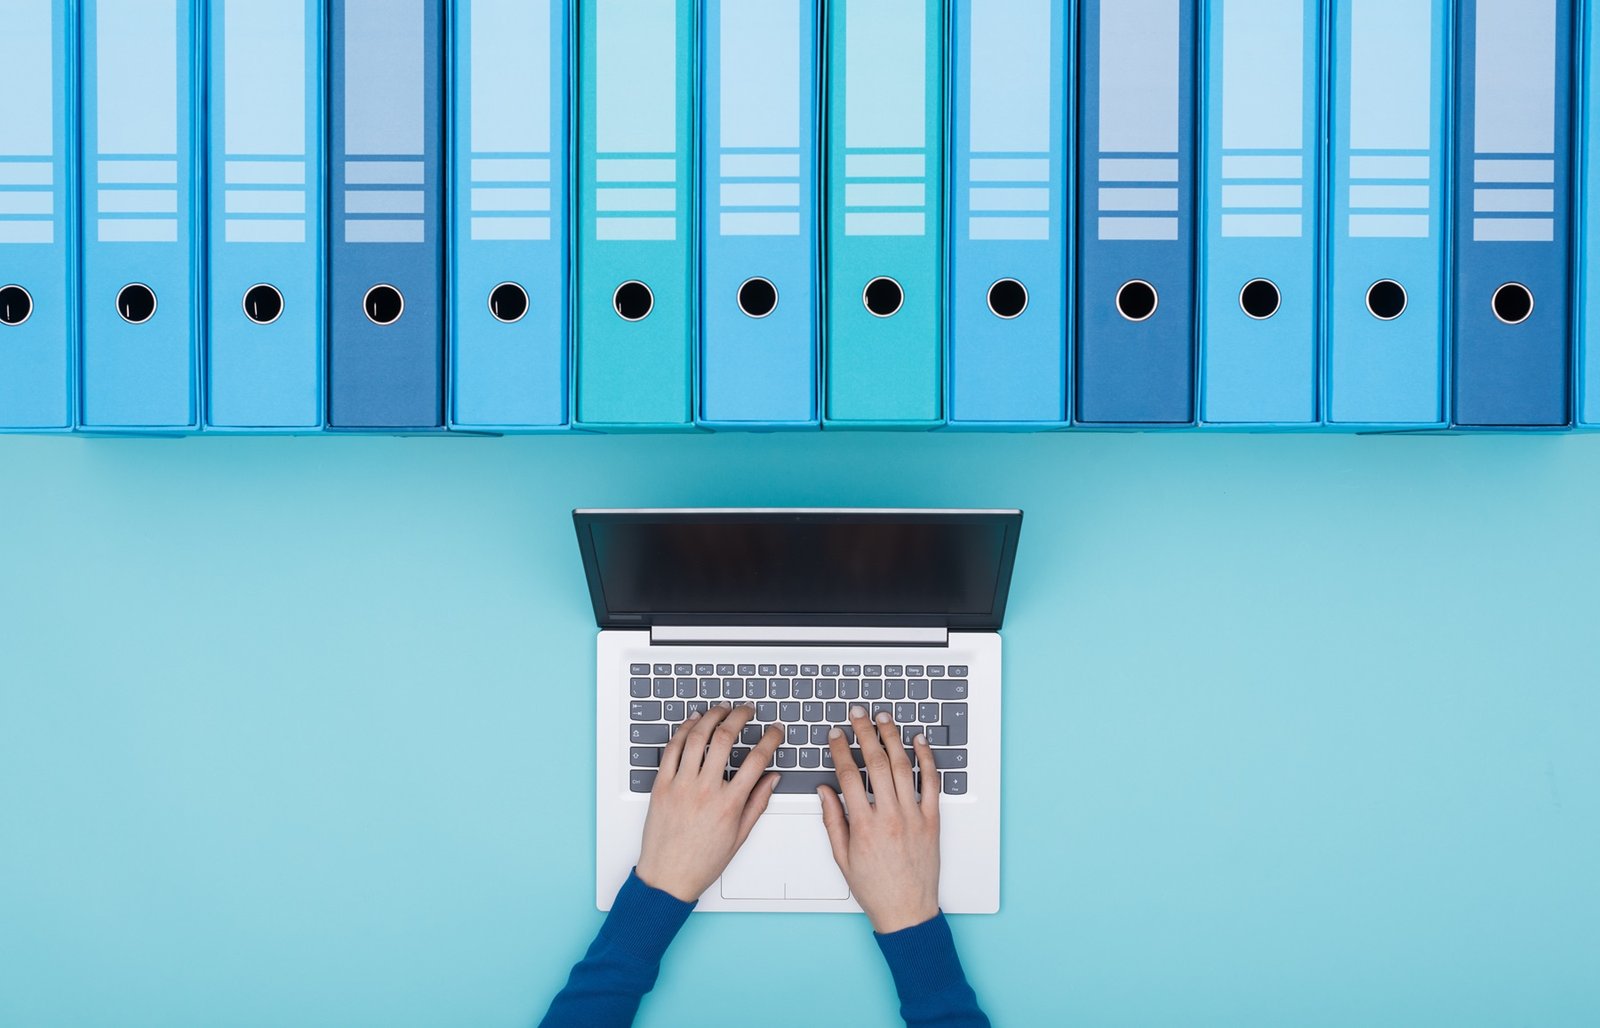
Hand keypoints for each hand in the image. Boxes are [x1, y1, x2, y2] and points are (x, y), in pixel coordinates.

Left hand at [635, 702, 782, 902]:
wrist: (667, 877)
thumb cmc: (702, 861)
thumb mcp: (739, 836)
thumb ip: (757, 803)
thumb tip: (772, 778)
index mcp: (729, 804)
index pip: (756, 760)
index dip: (770, 739)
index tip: (775, 730)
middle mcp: (704, 790)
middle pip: (725, 739)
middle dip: (740, 717)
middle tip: (747, 710)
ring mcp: (680, 785)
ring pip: (697, 737)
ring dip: (712, 716)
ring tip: (722, 710)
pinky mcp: (661, 785)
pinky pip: (672, 749)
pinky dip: (683, 730)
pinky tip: (693, 722)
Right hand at [817, 706, 941, 933]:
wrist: (907, 911)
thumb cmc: (875, 888)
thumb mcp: (842, 857)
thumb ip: (833, 820)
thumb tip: (824, 790)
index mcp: (864, 825)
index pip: (849, 775)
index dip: (840, 750)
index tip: (835, 734)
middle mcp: (890, 816)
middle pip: (877, 763)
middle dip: (865, 733)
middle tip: (858, 713)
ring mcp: (914, 816)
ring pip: (904, 767)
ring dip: (893, 738)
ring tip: (884, 719)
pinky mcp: (932, 821)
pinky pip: (931, 783)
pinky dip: (927, 759)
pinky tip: (919, 742)